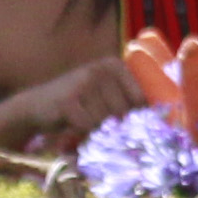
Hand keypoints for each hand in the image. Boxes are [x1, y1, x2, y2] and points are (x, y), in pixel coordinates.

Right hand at [0, 57, 144, 150]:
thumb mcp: (106, 94)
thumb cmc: (80, 105)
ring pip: (106, 121)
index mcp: (115, 65)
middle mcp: (100, 69)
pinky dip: (81, 132)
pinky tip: (71, 121)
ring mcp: (84, 82)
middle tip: (93, 119)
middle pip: (123, 112)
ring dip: (95, 129)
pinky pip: (88, 127)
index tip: (116, 119)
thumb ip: (129, 101)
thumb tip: (160, 121)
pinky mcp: (68, 100)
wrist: (37, 106)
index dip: (131, 117)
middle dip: (111, 125)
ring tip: (82, 118)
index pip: (139, 100)